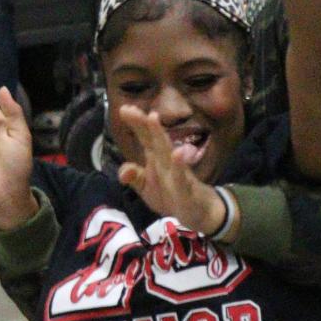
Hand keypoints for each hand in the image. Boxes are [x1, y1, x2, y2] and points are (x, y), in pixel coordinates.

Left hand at [112, 105, 225, 235]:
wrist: (198, 212)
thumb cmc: (170, 195)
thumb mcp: (146, 188)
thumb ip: (133, 176)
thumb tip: (123, 170)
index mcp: (156, 158)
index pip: (145, 137)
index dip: (136, 124)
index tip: (124, 108)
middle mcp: (167, 161)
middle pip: (154, 139)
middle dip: (144, 123)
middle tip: (131, 109)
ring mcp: (177, 172)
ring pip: (167, 151)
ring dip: (160, 134)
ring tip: (152, 117)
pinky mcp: (186, 188)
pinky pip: (181, 176)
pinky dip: (179, 164)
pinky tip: (177, 153)